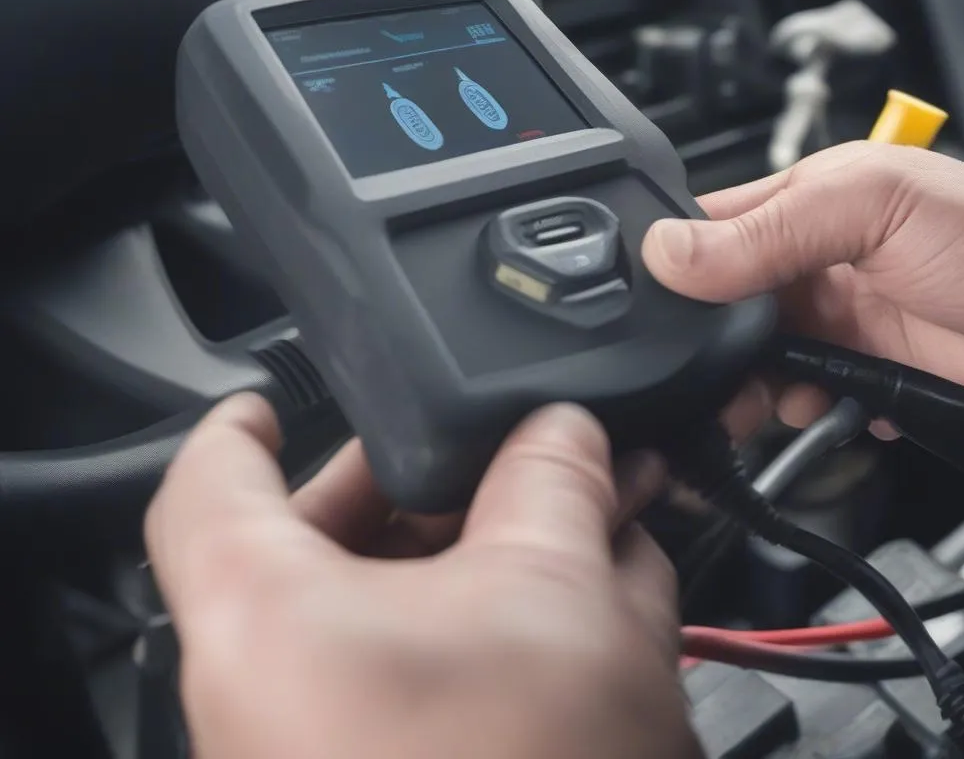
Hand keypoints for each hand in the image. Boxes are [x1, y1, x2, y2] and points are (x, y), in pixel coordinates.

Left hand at [145, 393, 696, 758]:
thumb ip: (554, 478)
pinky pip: (433, 676)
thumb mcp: (553, 593)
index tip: (268, 401)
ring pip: (404, 610)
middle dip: (438, 485)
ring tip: (581, 516)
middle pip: (332, 537)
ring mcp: (335, 746)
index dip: (242, 427)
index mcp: (269, 621)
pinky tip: (591, 601)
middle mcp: (277, 691)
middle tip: (504, 451)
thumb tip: (564, 430)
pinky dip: (499, 626)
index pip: (210, 485)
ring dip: (491, 553)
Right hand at [642, 141, 963, 431]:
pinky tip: (819, 406)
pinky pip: (799, 396)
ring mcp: (834, 319)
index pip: (708, 226)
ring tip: (763, 398)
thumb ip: (769, 229)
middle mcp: (810, 260)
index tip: (656, 306)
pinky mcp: (858, 373)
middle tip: (704, 371)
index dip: (675, 264)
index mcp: (805, 202)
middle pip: (719, 303)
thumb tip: (669, 252)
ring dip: (747, 384)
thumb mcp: (870, 208)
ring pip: (752, 358)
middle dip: (707, 341)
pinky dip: (797, 409)